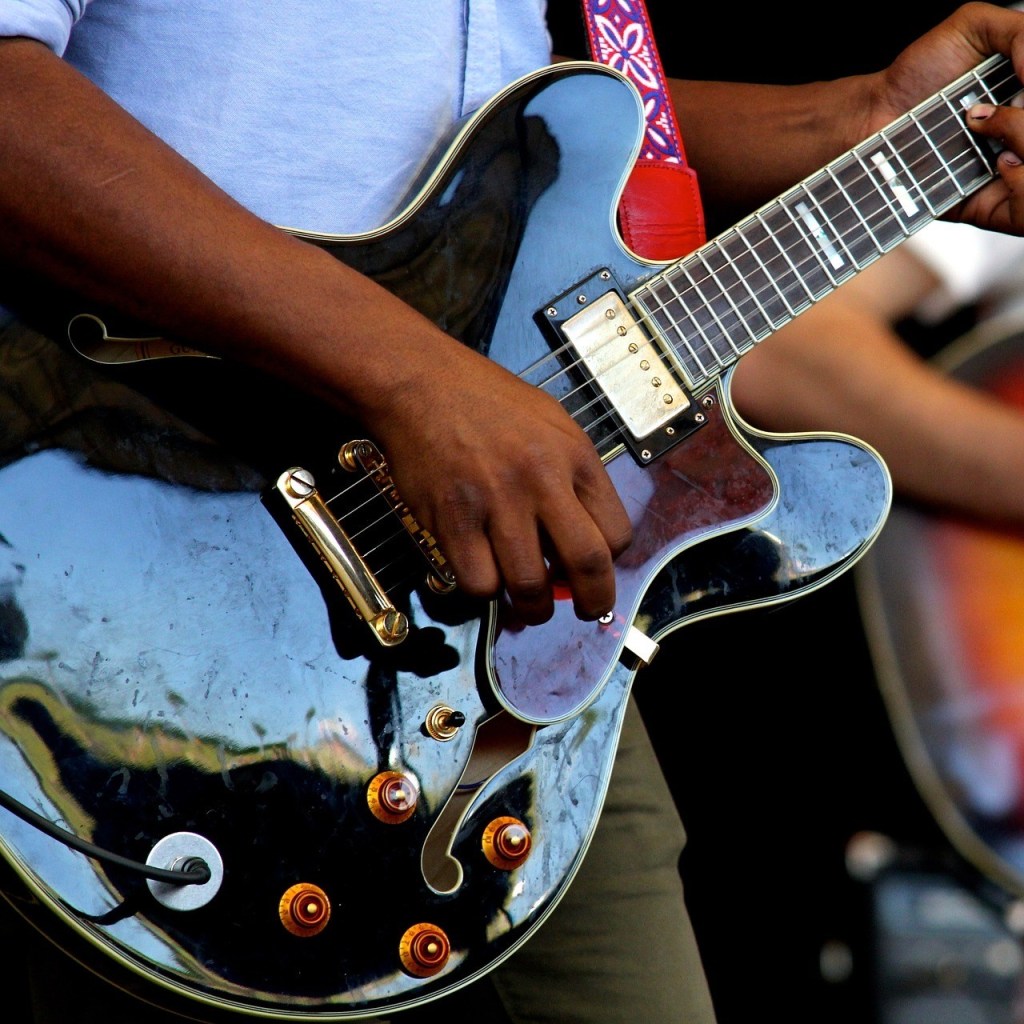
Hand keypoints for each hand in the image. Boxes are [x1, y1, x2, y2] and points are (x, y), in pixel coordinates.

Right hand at [361, 336, 633, 625]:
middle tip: (586, 611)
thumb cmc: (486, 402)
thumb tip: (579, 539)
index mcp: (575, 455)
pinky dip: (484, 591)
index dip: (610, 563)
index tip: (596, 570)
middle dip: (593, 603)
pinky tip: (483, 573)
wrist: (421, 382)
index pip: (616, 533)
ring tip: (528, 603)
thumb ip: (572, 476)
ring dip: (533, 608)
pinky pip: (478, 583)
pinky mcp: (453, 519)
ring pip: (529, 586)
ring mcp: (496, 501)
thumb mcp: (551, 422)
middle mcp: (541, 479)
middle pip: (587, 565)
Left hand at [866, 1, 1023, 232]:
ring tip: (1000, 145)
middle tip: (987, 116)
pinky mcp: (994, 211)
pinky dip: (1022, 184)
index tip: (1017, 86)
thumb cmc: (925, 71)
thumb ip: (1022, 33)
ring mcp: (1016, 177)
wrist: (877, 115)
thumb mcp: (976, 27)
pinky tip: (1000, 165)